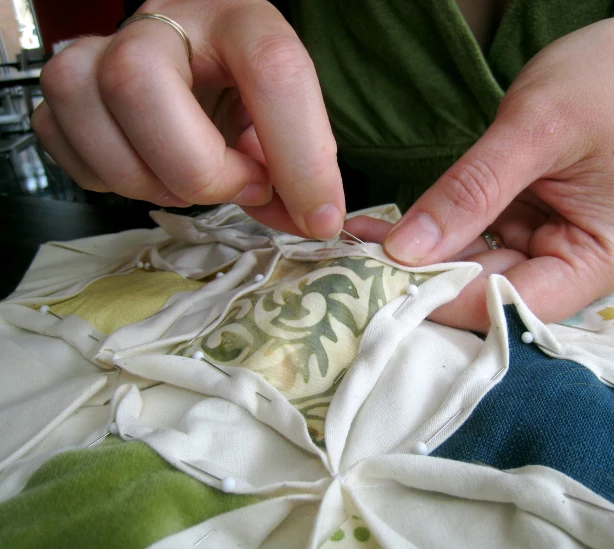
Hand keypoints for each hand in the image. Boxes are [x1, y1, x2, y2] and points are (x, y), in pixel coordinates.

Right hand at [32, 0, 344, 238]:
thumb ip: (301, 179)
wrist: (200, 71)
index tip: (319, 215)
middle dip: (196, 167)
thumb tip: (321, 226)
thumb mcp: (286, 129)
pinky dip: (105, 174)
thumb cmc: (244, 100)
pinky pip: (55, 131)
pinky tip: (149, 172)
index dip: (300, 154)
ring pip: (82, 99)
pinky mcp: (67, 84)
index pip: (272, 69)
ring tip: (191, 184)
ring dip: (146, 177)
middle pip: (138, 79)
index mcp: (240, 21)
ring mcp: (103, 46)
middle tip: (240, 187)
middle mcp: (164, 23)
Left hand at [379, 16, 613, 330]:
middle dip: (426, 282)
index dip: (452, 300)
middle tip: (357, 270)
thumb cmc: (602, 84)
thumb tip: (406, 250)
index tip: (387, 287)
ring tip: (356, 249)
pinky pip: (469, 243)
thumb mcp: (533, 129)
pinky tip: (380, 233)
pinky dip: (429, 238)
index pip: (517, 301)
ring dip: (418, 262)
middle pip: (492, 293)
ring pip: (472, 271)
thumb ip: (471, 192)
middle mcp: (576, 267)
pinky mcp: (522, 231)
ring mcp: (547, 250)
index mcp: (601, 257)